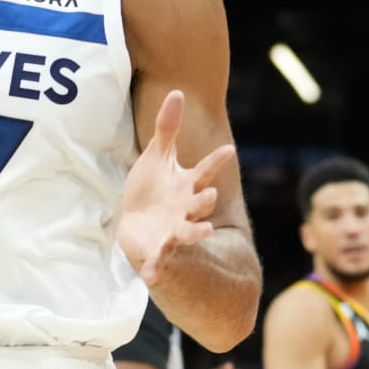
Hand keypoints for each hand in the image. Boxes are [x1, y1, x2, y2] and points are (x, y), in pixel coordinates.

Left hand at [118, 91, 234, 284]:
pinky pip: (159, 261)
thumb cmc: (152, 189)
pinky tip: (150, 277)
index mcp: (187, 185)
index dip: (215, 161)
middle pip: (198, 203)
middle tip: (210, 195)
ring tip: (203, 233)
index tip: (228, 150)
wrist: (140, 224)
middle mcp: (185, 209)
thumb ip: (168, 127)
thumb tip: (176, 91)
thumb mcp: (157, 156)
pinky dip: (156, 269)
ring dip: (195, 232)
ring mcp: (174, 230)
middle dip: (204, 200)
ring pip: (187, 232)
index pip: (204, 171)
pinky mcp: (158, 249)